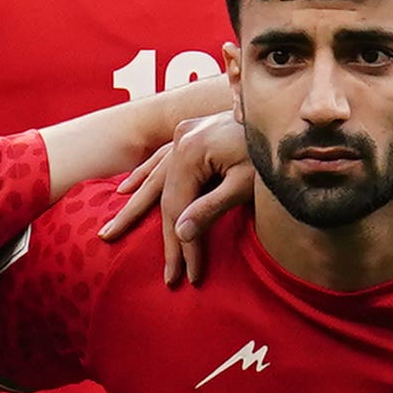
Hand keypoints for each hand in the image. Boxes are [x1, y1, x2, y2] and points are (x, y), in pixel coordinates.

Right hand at [95, 113, 260, 282]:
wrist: (281, 117)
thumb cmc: (267, 152)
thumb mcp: (243, 183)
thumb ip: (210, 207)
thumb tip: (180, 234)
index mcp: (191, 151)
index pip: (180, 209)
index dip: (183, 245)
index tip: (188, 275)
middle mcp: (180, 141)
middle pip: (164, 198)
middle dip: (165, 239)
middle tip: (163, 274)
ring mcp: (181, 135)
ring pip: (156, 180)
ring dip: (137, 209)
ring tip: (111, 232)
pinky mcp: (188, 133)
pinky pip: (158, 160)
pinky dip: (143, 176)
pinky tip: (126, 189)